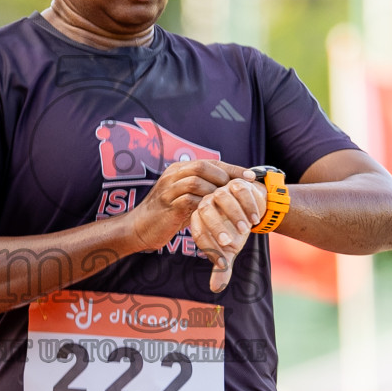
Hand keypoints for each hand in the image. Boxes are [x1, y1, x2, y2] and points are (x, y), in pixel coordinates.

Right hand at [125, 160, 250, 253]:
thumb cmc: (167, 213)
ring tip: (230, 203)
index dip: (233, 168)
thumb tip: (230, 187)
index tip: (252, 177)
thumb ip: (202, 190)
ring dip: (217, 192)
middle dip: (226, 176)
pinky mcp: (168, 205)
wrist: (139, 228)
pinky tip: (218, 215)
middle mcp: (173, 175)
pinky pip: (190, 200)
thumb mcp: (185, 197)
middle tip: (243, 191)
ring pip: (197, 181)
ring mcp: (169, 189)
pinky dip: (206, 206)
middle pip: (203, 166)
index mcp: (179, 169)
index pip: (211, 162)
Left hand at [188, 174, 264, 292]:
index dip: (208, 247)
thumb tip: (216, 289)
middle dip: (216, 227)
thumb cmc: (235, 230)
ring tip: (247, 229)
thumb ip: (223, 266)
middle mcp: (206, 203)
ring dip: (234, 214)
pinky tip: (256, 218)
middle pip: (204, 211)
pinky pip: (239, 190)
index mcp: (199, 220)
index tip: (223, 261)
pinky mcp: (236, 183)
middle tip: (231, 243)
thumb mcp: (230, 249)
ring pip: (222, 198)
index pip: (198, 231)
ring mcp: (221, 191)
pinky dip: (248, 204)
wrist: (252, 209)